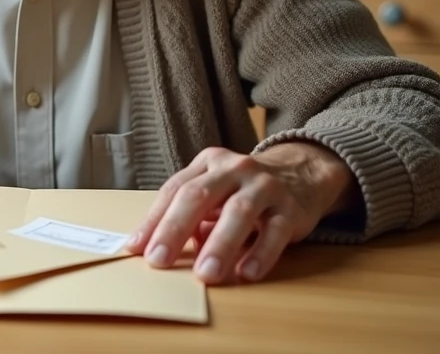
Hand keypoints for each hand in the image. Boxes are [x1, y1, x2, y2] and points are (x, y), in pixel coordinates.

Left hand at [125, 143, 359, 284]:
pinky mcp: (291, 208)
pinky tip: (246, 273)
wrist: (303, 173)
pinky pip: (275, 232)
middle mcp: (234, 169)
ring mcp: (264, 186)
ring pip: (238, 213)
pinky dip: (260, 254)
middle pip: (198, 195)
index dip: (153, 220)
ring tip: (204, 275)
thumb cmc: (245, 191)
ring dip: (219, 245)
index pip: (174, 190)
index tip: (136, 249)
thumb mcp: (216, 193)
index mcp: (208, 163)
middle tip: (158, 261)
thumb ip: (193, 217)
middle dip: (175, 229)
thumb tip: (165, 249)